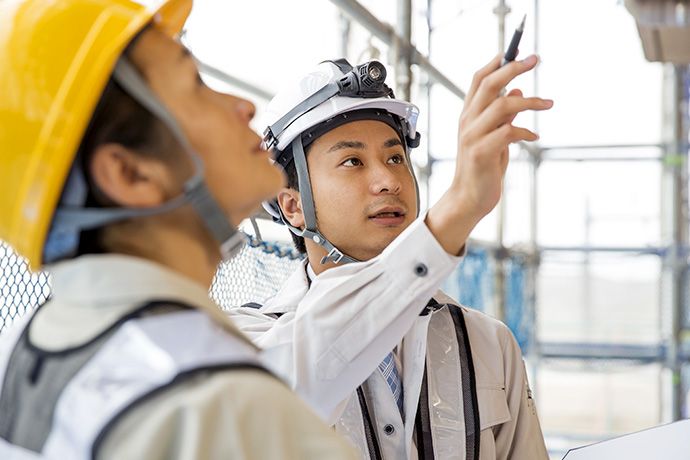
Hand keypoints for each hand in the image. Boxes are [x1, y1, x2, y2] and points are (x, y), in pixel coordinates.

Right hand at [426, 54, 552, 254]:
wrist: (469, 199)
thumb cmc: (482, 169)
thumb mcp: (493, 137)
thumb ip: (502, 116)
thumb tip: (516, 92)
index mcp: (468, 115)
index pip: (478, 79)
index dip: (497, 62)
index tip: (517, 51)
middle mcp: (467, 122)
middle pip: (488, 84)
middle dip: (513, 68)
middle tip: (536, 60)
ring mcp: (472, 136)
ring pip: (501, 105)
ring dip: (529, 101)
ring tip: (548, 103)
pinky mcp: (482, 152)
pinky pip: (508, 132)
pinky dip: (525, 131)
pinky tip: (534, 137)